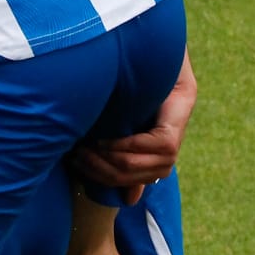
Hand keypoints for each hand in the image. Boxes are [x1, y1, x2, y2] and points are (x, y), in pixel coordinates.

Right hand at [70, 57, 195, 203]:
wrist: (154, 56)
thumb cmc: (135, 89)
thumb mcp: (124, 125)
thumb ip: (125, 156)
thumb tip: (131, 199)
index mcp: (156, 158)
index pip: (132, 185)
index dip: (103, 179)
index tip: (76, 165)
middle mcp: (168, 154)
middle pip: (134, 178)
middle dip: (101, 171)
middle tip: (77, 157)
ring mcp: (174, 139)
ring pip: (141, 166)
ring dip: (109, 160)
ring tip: (87, 147)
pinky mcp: (177, 124)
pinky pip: (154, 146)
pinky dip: (126, 145)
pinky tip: (106, 139)